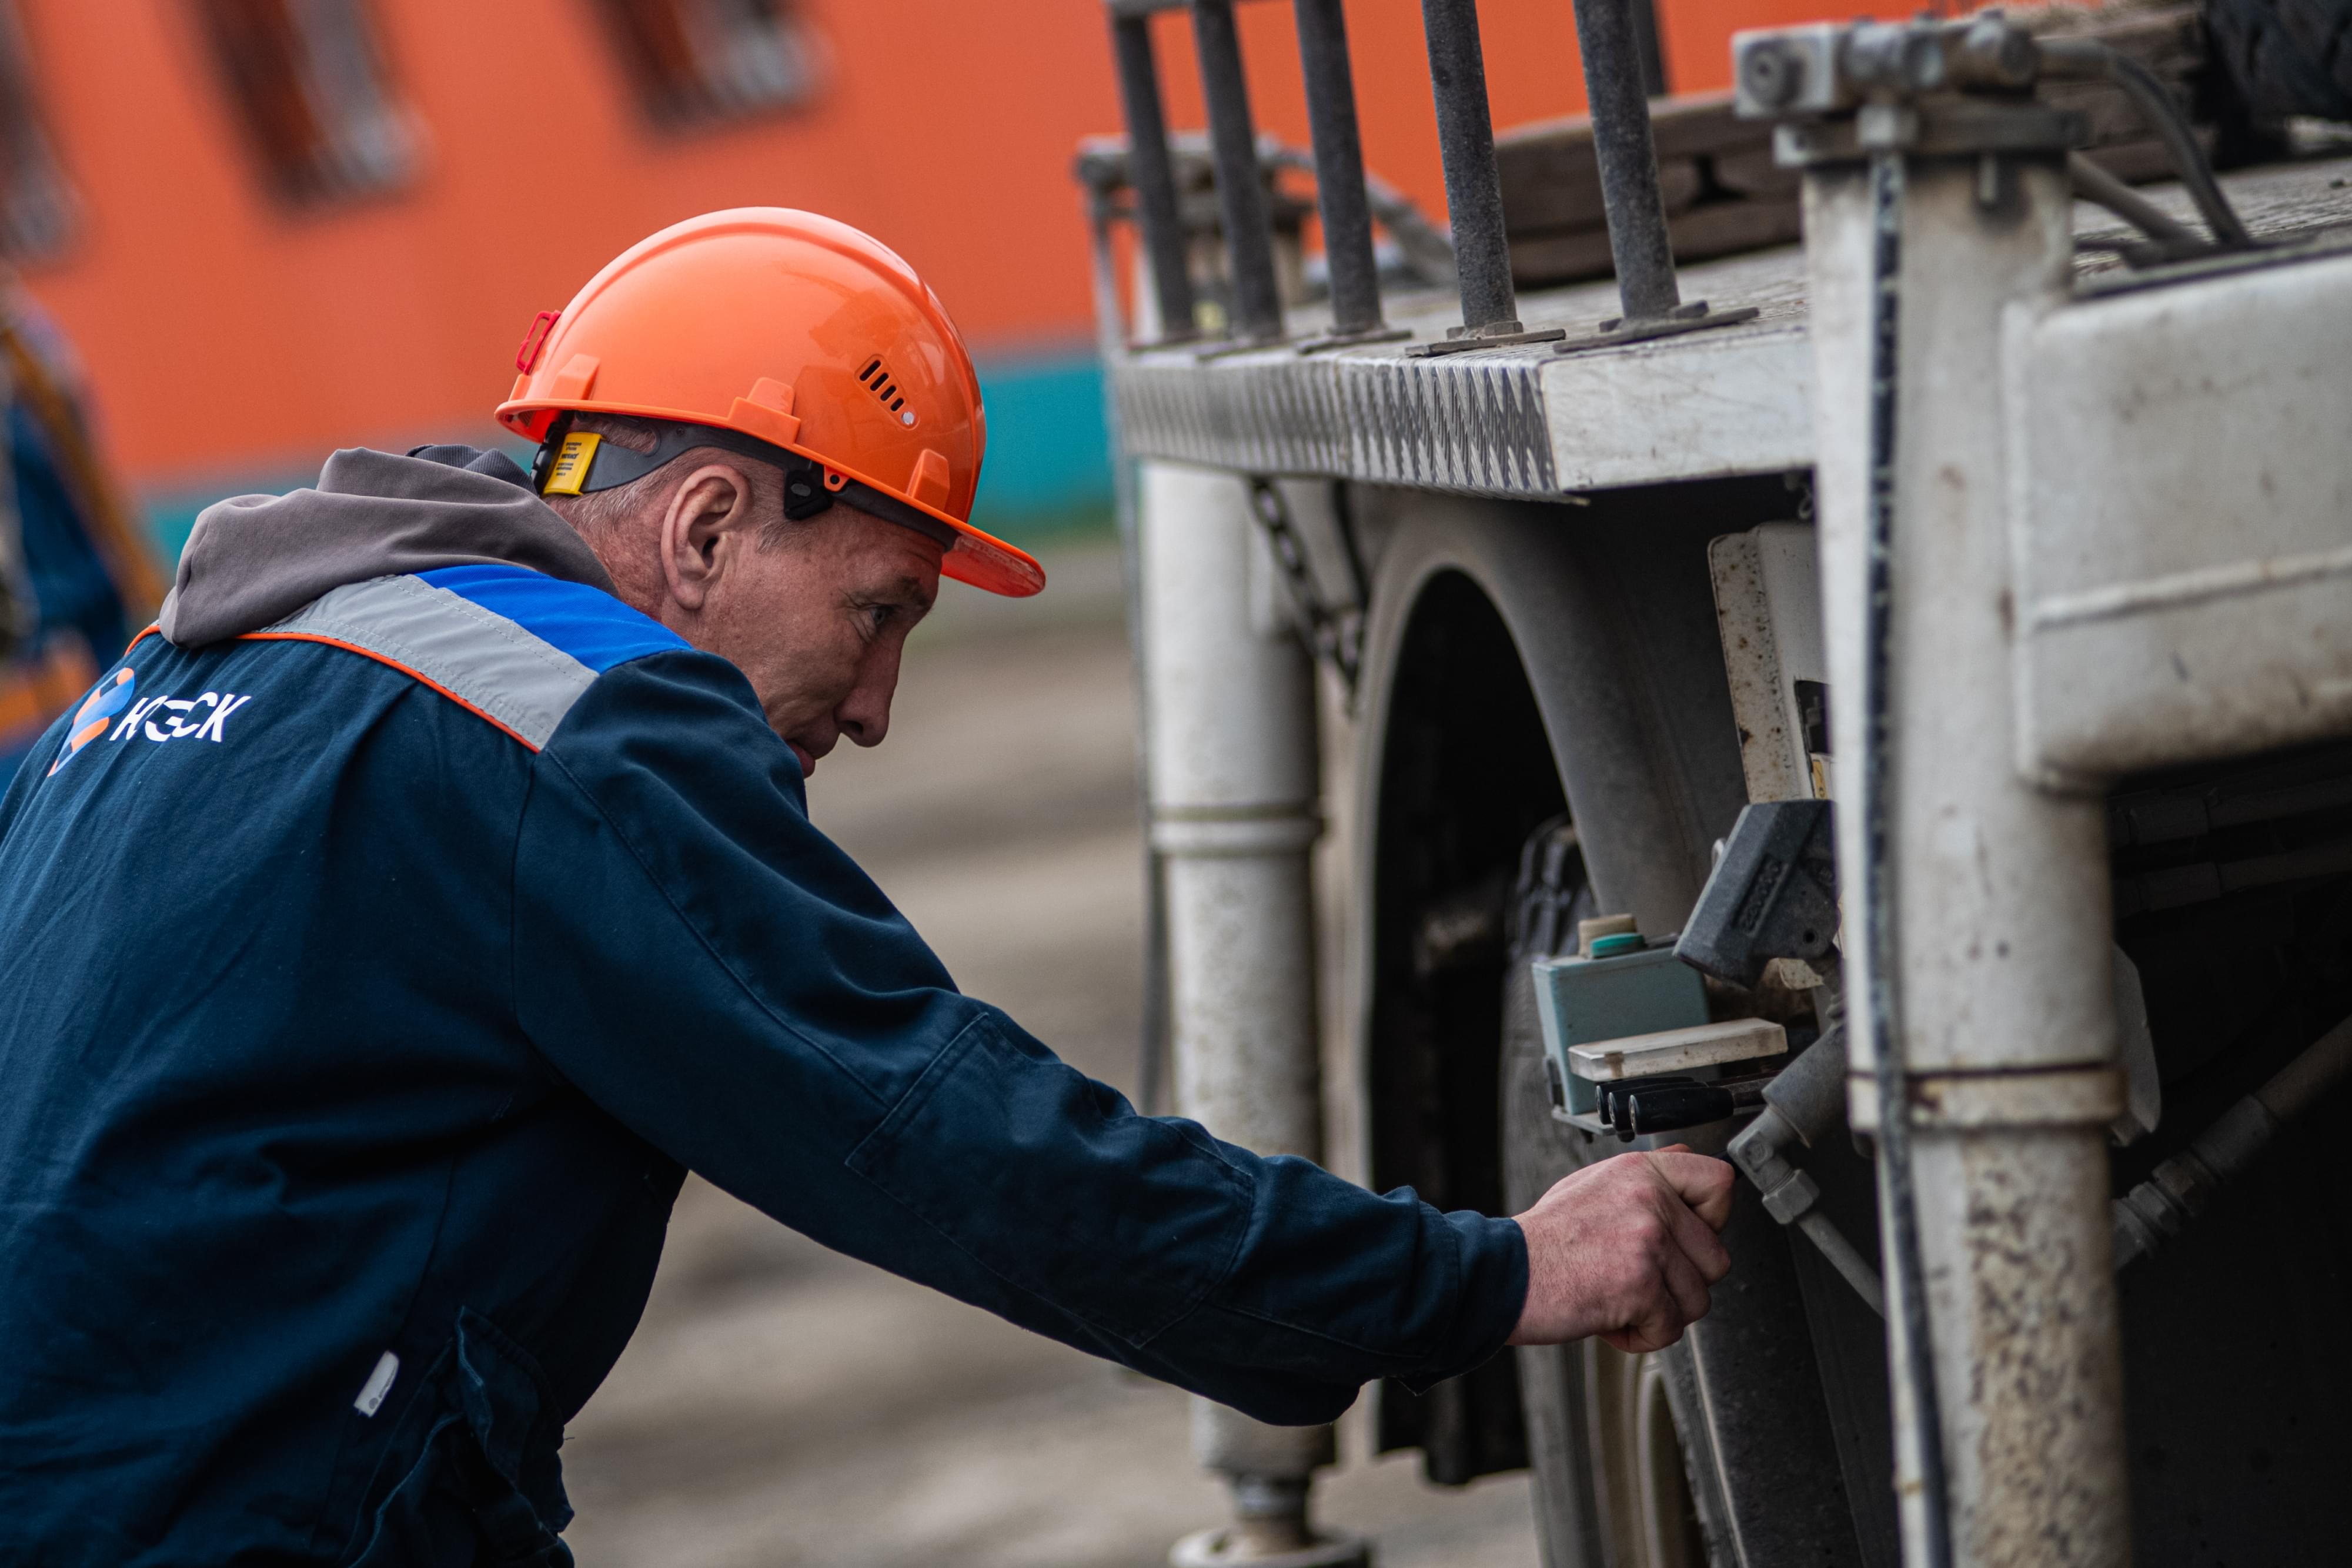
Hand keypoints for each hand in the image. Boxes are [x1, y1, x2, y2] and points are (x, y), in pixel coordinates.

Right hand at [1507, 1146, 1735, 1352]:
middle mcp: (1649, 1200)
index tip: (1688, 1237)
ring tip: (1619, 1299)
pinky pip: (1670, 1329)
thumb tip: (1687, 1160)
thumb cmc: (1544, 1238)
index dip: (1713, 1219)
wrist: (1503, 1273)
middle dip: (1682, 1283)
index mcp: (1641, 1171)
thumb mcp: (1593, 1184)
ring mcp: (1648, 1241)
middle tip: (1639, 1281)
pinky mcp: (1641, 1285)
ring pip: (1698, 1299)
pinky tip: (1609, 1319)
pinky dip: (1641, 1336)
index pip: (1718, 1182)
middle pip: (1715, 1258)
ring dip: (1661, 1313)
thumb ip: (1646, 1178)